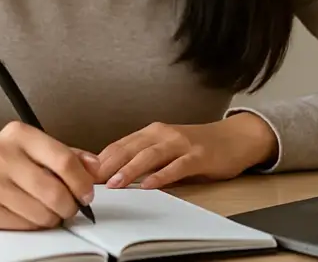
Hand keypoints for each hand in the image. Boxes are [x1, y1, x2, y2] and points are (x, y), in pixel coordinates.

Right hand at [0, 121, 98, 229]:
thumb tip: (96, 168)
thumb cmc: (2, 157)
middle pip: (54, 192)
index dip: (82, 181)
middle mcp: (1, 156)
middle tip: (73, 205)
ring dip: (55, 217)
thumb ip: (67, 153)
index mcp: (18, 134)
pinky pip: (26, 226)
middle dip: (71, 205)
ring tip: (51, 209)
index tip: (87, 191)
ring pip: (43, 214)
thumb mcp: (32, 145)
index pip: (63, 159)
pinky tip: (31, 212)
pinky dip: (36, 224)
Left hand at [94, 113, 277, 189]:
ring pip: (150, 155)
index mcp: (152, 132)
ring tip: (114, 184)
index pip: (119, 145)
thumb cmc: (197, 146)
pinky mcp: (199, 156)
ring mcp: (182, 144)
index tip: (82, 174)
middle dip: (107, 165)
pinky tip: (150, 185)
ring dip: (130, 170)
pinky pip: (177, 166)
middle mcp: (164, 134)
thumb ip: (144, 157)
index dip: (99, 160)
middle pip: (129, 148)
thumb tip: (112, 174)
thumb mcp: (166, 148)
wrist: (235, 137)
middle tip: (89, 180)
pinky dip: (162, 175)